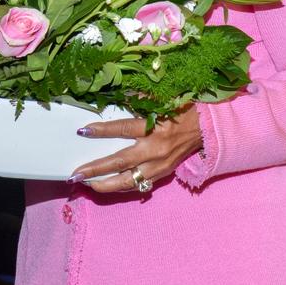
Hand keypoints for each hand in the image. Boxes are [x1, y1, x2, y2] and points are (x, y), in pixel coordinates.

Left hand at [68, 106, 201, 193]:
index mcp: (154, 127)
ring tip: (88, 185)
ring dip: (107, 185)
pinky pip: (140, 184)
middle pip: (120, 162)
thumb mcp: (161, 99)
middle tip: (76, 174)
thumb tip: (114, 98)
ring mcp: (160, 165)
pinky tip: (108, 187)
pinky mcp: (164, 174)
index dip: (101, 131)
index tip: (82, 131)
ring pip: (129, 181)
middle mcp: (156, 150)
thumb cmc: (182, 109)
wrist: (209, 127)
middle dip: (96, 169)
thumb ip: (138, 99)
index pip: (122, 129)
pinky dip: (123, 186)